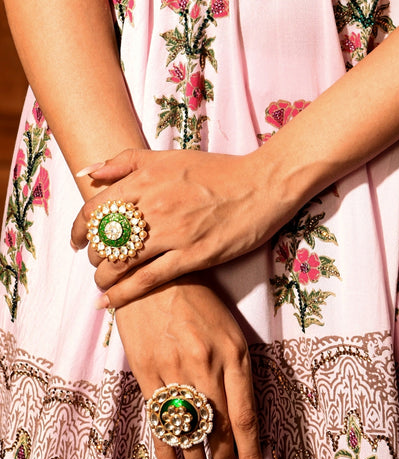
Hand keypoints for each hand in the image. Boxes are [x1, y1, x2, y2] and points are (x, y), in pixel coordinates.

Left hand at [71, 148, 296, 307]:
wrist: (262, 185)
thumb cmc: (218, 171)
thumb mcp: (168, 157)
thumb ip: (125, 162)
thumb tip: (87, 173)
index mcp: (145, 180)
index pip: (93, 209)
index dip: (78, 229)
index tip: (76, 242)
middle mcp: (154, 205)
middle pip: (103, 238)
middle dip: (93, 256)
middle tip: (97, 264)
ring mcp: (173, 232)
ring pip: (121, 261)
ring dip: (104, 278)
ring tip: (103, 285)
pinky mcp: (193, 255)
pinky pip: (148, 279)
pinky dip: (124, 293)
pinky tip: (110, 302)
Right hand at [115, 276, 263, 458]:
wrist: (153, 273)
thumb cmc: (198, 301)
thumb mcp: (229, 330)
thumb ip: (236, 372)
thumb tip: (241, 421)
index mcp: (234, 356)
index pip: (245, 419)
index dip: (251, 457)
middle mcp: (206, 366)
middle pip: (218, 431)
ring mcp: (174, 370)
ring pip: (188, 431)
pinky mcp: (146, 372)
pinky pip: (159, 420)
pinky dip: (166, 450)